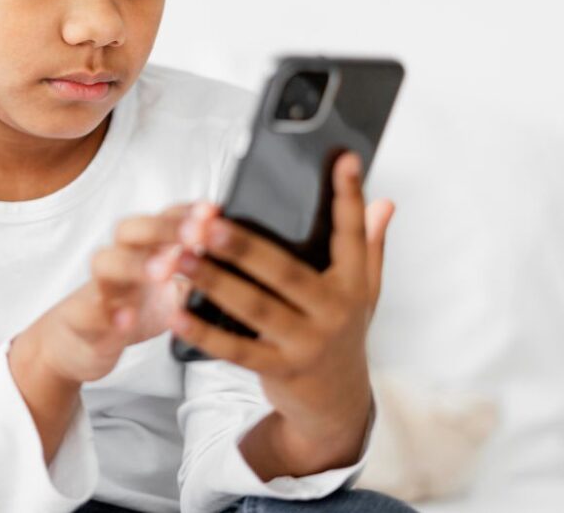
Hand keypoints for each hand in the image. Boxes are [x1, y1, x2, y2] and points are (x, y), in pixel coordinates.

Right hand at [20, 201, 208, 384]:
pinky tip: (127, 319)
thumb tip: (242, 258)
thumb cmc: (131, 308)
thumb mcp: (172, 289)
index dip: (186, 212)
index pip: (163, 219)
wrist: (77, 344)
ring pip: (107, 262)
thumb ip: (199, 270)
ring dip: (136, 263)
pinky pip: (91, 311)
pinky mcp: (83, 317)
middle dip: (163, 228)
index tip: (214, 211)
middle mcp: (120, 261)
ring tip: (164, 270)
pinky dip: (108, 313)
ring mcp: (99, 287)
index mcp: (144, 251)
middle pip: (132, 229)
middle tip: (194, 234)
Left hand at [154, 151, 394, 456]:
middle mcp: (334, 311)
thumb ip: (371, 245)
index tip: (343, 159)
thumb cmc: (342, 332)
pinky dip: (205, 332)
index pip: (352, 233)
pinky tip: (177, 313)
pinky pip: (236, 350)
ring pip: (254, 307)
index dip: (349, 195)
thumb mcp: (365, 292)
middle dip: (242, 246)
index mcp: (353, 283)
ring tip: (179, 257)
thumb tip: (386, 201)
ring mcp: (306, 343)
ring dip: (213, 281)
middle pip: (284, 272)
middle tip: (206, 222)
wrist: (337, 405)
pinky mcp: (279, 369)